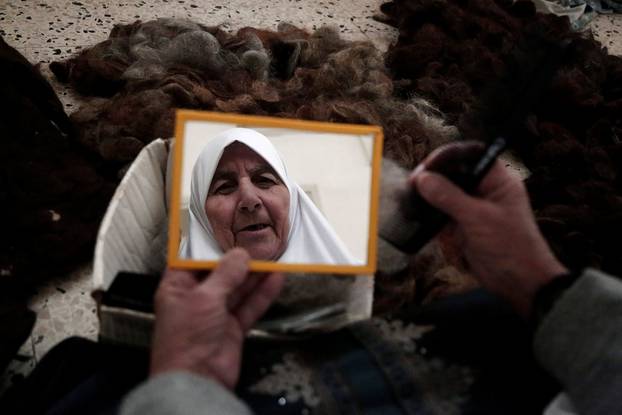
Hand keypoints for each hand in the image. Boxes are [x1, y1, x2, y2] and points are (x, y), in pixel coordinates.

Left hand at [150, 248, 283, 387]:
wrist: (196, 380)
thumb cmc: (185, 341)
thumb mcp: (204, 298)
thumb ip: (225, 275)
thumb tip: (239, 255)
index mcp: (177, 288)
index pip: (195, 261)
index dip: (214, 249)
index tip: (233, 236)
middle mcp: (196, 299)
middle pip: (221, 274)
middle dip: (240, 262)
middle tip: (259, 246)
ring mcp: (215, 314)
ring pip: (238, 290)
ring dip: (255, 277)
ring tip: (273, 259)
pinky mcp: (232, 328)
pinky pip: (249, 306)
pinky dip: (262, 294)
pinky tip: (275, 281)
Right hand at [411, 142, 567, 316]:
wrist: (519, 283)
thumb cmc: (510, 246)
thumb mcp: (478, 218)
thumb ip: (449, 197)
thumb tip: (422, 179)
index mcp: (496, 180)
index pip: (469, 155)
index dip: (447, 157)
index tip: (426, 167)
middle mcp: (482, 190)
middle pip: (451, 173)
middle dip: (431, 177)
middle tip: (413, 184)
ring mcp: (470, 208)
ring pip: (442, 193)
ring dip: (426, 196)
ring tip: (409, 198)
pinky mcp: (461, 225)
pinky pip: (439, 213)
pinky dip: (427, 214)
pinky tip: (413, 214)